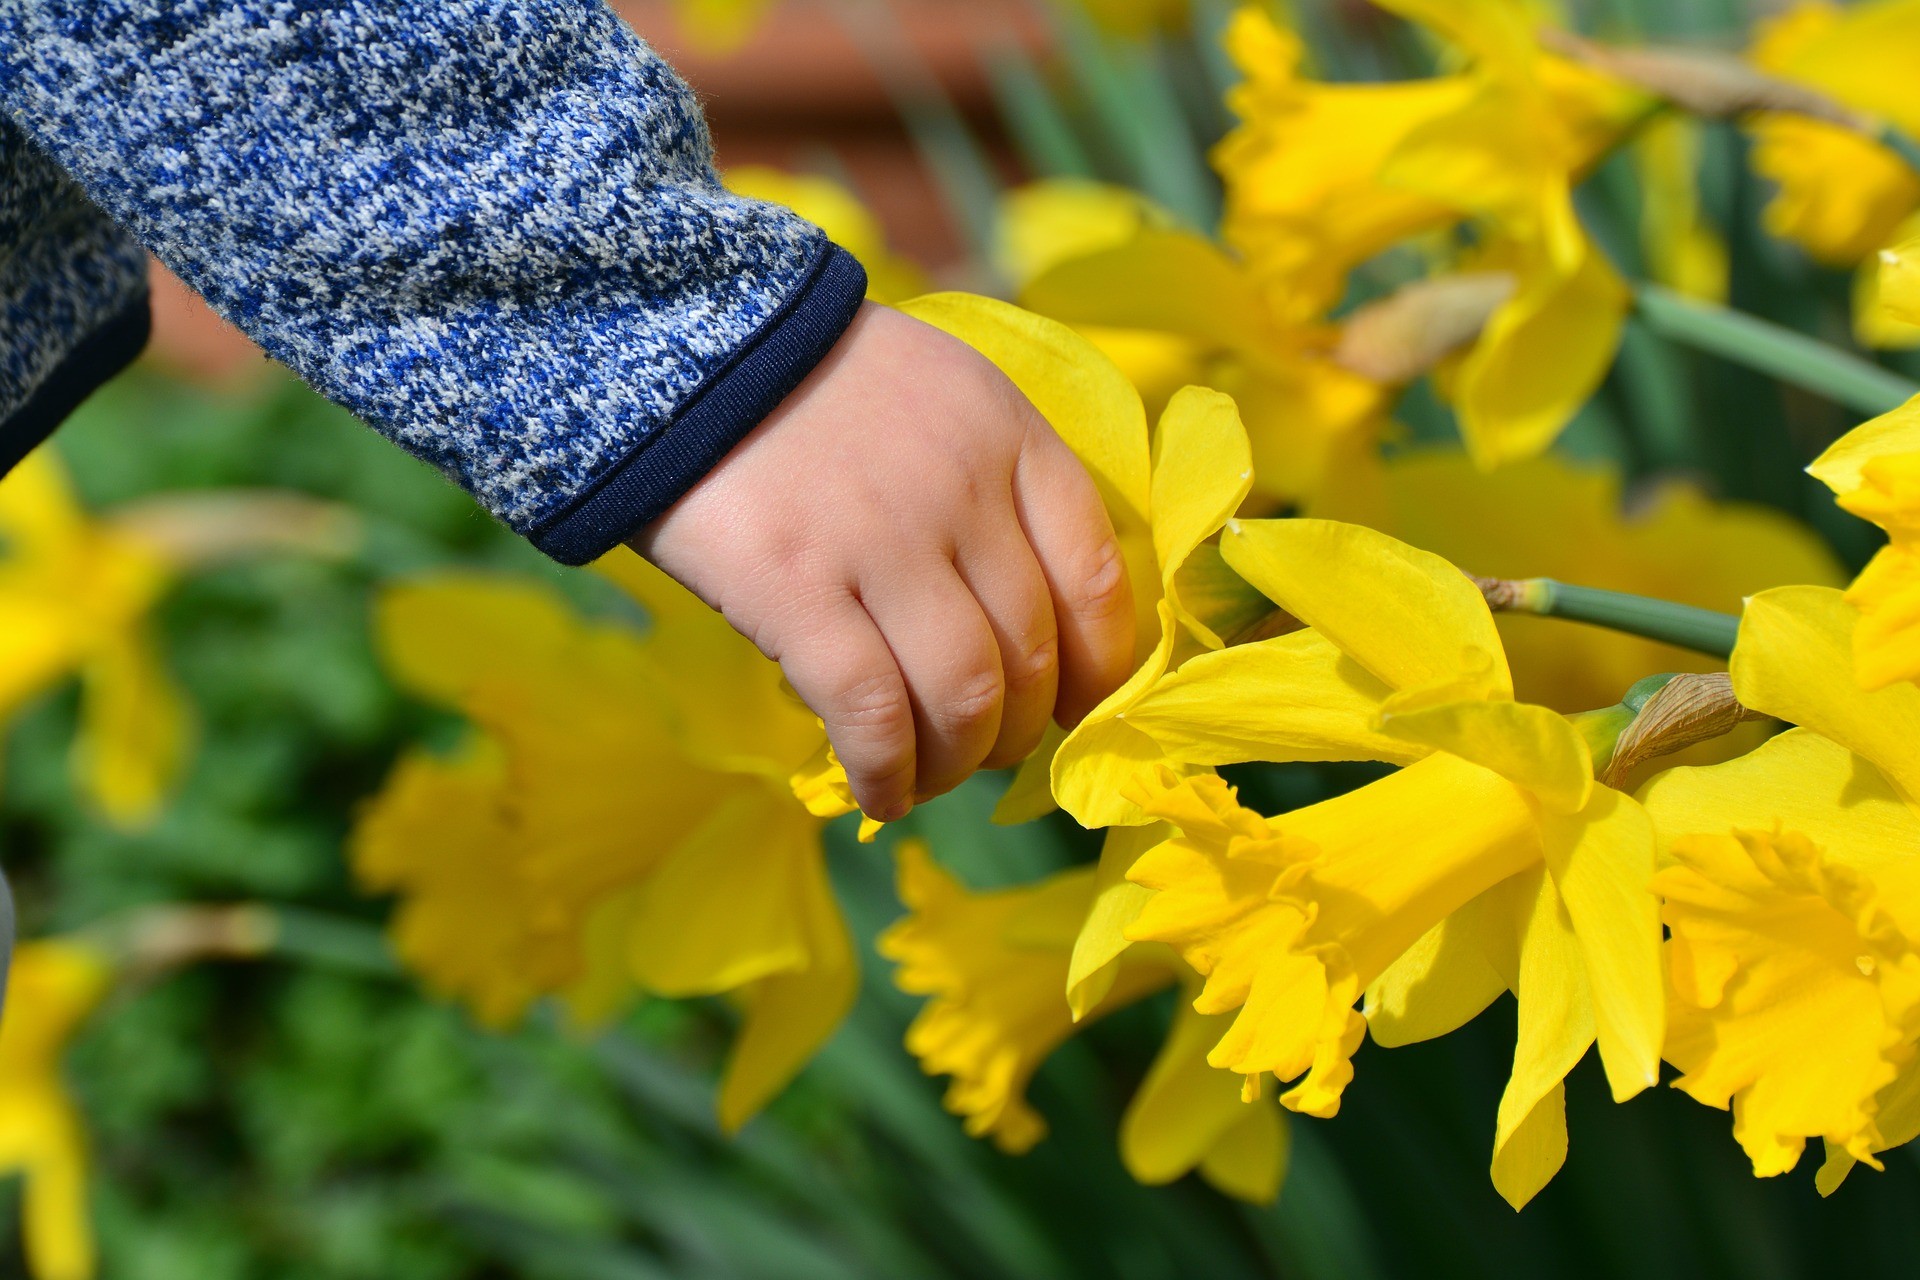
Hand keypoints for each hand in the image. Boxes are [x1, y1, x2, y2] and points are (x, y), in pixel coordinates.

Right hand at [634, 303, 1135, 820]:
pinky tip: (877, 793)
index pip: (1096, 576)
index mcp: (1007, 433)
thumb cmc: (810, 384)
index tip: (1074, 709)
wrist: (677, 338)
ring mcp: (880, 539)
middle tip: (979, 749)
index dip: (1100, 668)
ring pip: (961, 695)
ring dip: (954, 763)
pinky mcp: (794, 585)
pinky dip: (887, 772)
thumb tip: (1026, 633)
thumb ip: (995, 486)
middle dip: (1015, 730)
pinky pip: (870, 712)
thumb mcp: (937, 395)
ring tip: (927, 778)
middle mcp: (961, 488)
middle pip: (1030, 654)